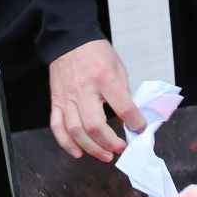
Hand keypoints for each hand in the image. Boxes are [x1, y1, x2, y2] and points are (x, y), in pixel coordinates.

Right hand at [47, 40, 146, 161]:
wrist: (69, 40)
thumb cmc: (95, 53)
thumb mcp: (118, 68)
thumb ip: (124, 94)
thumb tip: (132, 119)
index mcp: (104, 78)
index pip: (123, 107)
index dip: (135, 123)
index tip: (140, 130)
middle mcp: (84, 89)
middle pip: (96, 126)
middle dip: (111, 143)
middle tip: (121, 149)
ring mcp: (67, 97)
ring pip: (76, 131)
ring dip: (92, 148)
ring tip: (105, 155)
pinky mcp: (56, 101)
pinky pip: (58, 127)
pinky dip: (66, 143)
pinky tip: (78, 153)